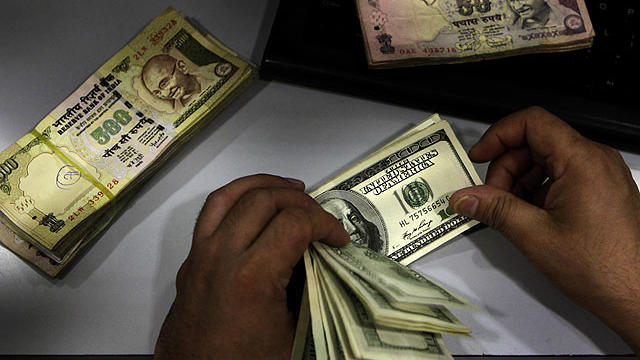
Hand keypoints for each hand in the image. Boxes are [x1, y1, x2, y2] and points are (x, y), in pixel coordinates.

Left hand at [154, 174, 347, 358]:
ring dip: (264, 185)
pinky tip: (252, 201)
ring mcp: (200, 254)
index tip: (337, 238)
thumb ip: (306, 286)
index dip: (324, 224)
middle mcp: (221, 257)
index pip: (294, 223)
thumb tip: (317, 256)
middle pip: (264, 200)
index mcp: (251, 277)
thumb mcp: (291, 330)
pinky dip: (235, 196)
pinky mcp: (191, 259)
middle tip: (320, 218)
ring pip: (230, 195)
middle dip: (301, 202)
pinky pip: (210, 212)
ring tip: (290, 188)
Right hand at [450, 107, 639, 351]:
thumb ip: (494, 209)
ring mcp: (601, 175)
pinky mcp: (601, 190)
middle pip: (536, 142)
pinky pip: (561, 176)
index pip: (532, 123)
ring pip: (547, 160)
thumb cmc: (599, 267)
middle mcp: (595, 160)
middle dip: (506, 167)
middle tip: (491, 198)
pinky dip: (538, 190)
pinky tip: (529, 217)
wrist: (636, 296)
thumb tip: (463, 198)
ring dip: (520, 181)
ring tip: (509, 212)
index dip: (498, 135)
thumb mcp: (534, 235)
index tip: (478, 158)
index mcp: (582, 160)